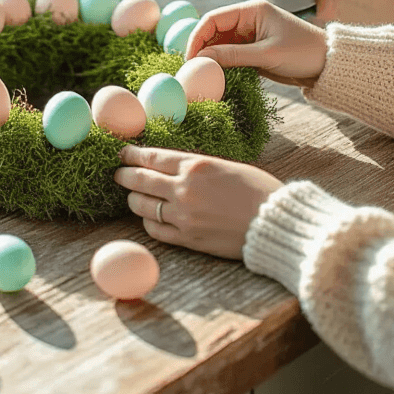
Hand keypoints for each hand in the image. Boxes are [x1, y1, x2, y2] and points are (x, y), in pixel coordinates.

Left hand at [115, 145, 280, 258]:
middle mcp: (184, 189)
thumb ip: (198, 167)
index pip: (153, 157)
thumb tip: (174, 167)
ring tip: (132, 196)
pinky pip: (155, 229)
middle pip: (141, 180)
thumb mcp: (227, 166)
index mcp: (197, 165)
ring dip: (134, 199)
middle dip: (125, 175)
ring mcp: (184, 215)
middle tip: (118, 174)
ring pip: (143, 205)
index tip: (122, 154)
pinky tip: (149, 217)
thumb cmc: (259, 191)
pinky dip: (148, 221)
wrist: (275, 224)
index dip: (133, 155)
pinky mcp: (188, 239)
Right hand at [186, 0, 326, 85]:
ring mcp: (251, 36)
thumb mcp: (267, 54)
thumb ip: (233, 55)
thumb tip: (200, 58)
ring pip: (220, 46)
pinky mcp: (255, 52)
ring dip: (211, 60)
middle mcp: (248, 20)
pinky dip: (223, 67)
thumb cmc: (303, 52)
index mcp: (252, 10)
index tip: (189, 59)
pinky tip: (217, 79)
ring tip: (203, 78)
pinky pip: (231, 57)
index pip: (213, 19)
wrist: (330, 66)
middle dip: (202, 50)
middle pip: (214, 33)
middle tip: (192, 72)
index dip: (197, 37)